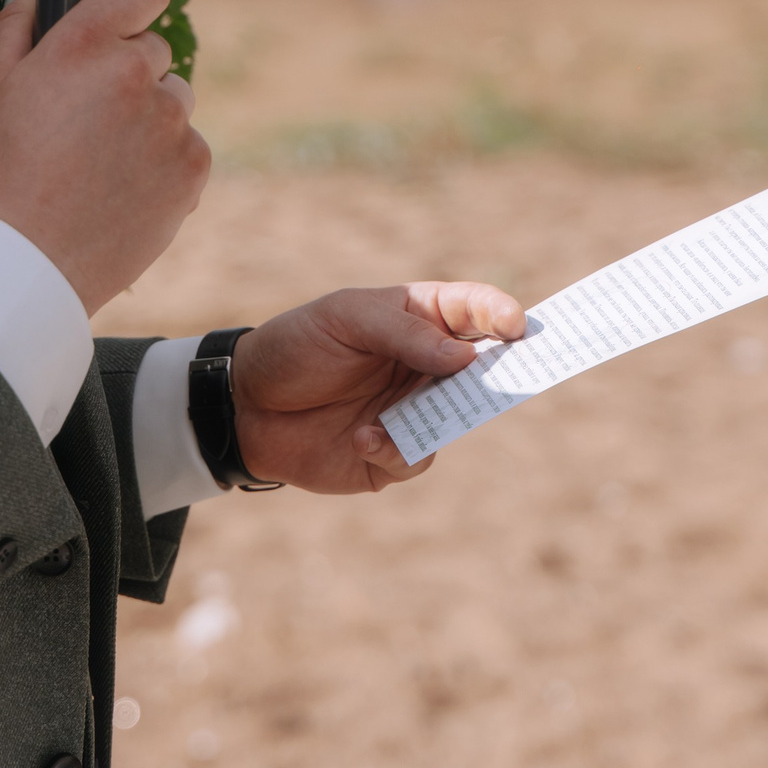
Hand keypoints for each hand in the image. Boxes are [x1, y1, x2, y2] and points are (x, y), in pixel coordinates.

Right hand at [0, 0, 210, 311]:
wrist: (33, 260)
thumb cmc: (5, 172)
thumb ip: (20, 19)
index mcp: (84, 44)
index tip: (127, 15)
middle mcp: (135, 73)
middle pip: (153, 50)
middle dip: (127, 72)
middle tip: (87, 116)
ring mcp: (170, 120)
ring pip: (173, 98)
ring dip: (149, 117)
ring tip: (103, 157)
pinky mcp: (193, 164)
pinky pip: (188, 144)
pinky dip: (164, 160)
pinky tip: (123, 182)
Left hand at [230, 282, 525, 493]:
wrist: (245, 406)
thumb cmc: (296, 347)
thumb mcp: (345, 319)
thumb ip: (404, 333)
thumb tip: (465, 359)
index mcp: (419, 320)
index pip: (473, 311)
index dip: (500, 315)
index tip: (518, 326)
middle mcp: (426, 366)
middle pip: (484, 368)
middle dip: (506, 372)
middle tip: (522, 374)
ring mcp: (413, 411)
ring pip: (459, 417)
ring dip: (444, 415)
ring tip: (407, 412)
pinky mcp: (394, 454)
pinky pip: (419, 456)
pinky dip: (396, 448)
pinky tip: (361, 436)